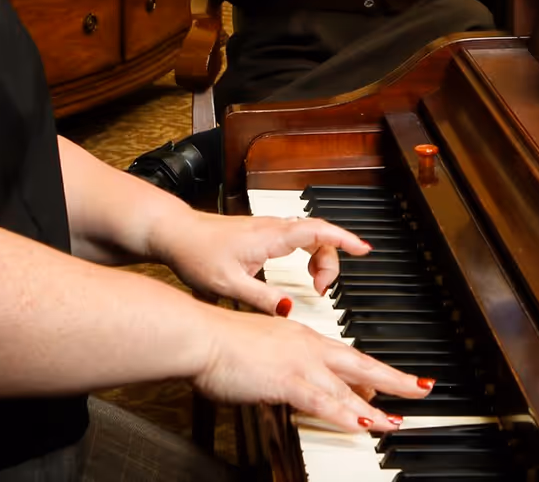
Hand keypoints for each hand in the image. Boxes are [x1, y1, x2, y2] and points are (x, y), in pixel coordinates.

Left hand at [148, 209, 368, 310]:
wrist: (174, 234)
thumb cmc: (196, 253)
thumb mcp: (229, 285)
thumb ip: (262, 299)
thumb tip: (288, 310)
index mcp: (271, 238)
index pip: (317, 232)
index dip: (344, 240)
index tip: (364, 249)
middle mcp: (273, 228)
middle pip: (319, 235)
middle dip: (331, 260)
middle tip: (323, 289)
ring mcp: (267, 228)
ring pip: (308, 235)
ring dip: (318, 256)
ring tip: (314, 285)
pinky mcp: (260, 232)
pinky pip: (296, 237)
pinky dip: (307, 252)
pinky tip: (300, 271)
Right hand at [192, 308, 430, 432]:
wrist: (202, 336)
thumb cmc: (218, 343)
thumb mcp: (257, 350)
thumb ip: (277, 366)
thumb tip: (286, 381)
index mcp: (299, 335)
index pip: (342, 355)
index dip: (366, 371)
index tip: (383, 382)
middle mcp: (306, 345)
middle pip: (360, 364)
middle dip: (393, 379)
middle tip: (418, 388)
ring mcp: (300, 362)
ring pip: (348, 388)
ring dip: (375, 408)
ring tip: (396, 421)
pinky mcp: (289, 380)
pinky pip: (325, 402)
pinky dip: (347, 414)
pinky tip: (364, 424)